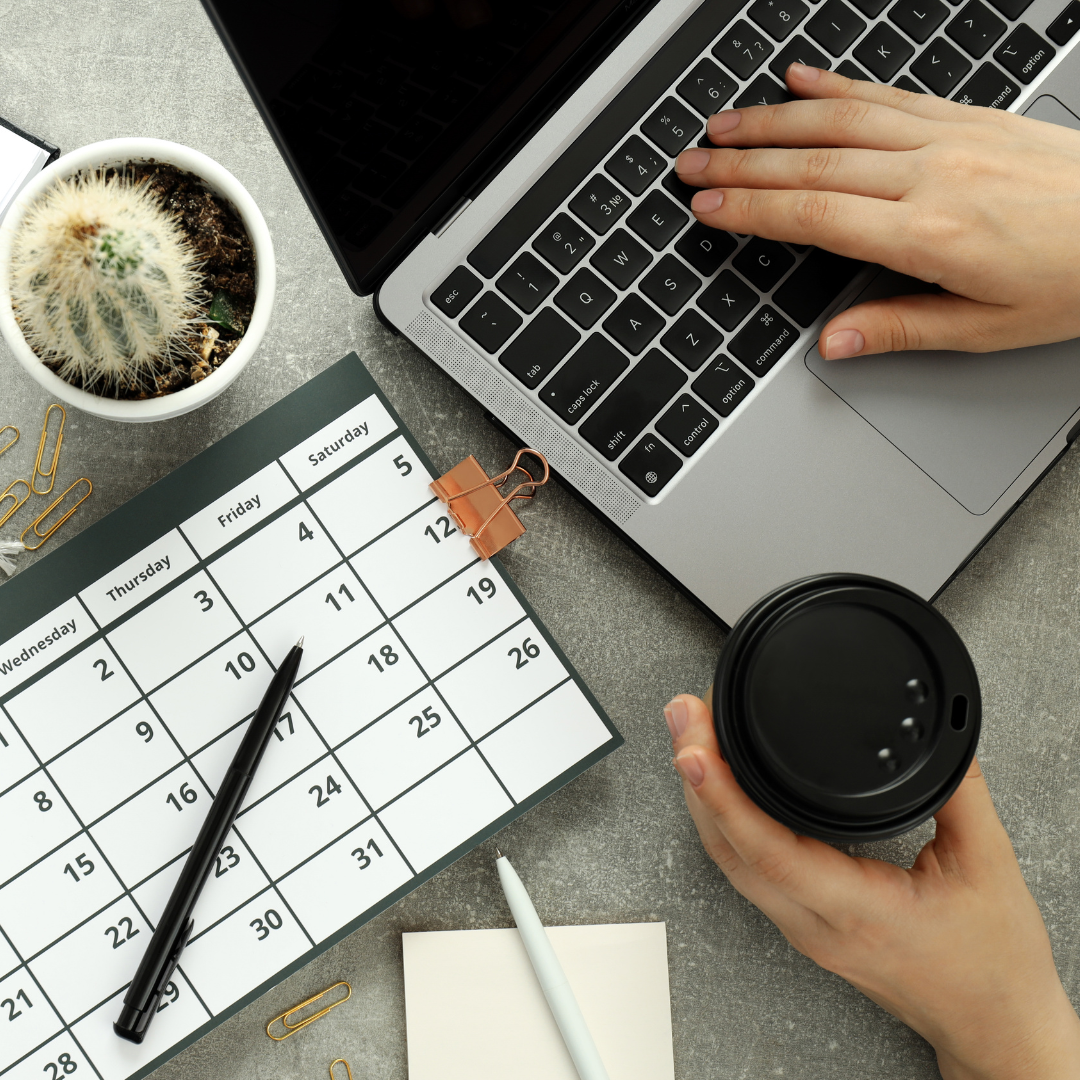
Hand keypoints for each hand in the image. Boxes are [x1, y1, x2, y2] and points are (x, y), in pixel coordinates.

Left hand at [665, 692, 1079, 1078]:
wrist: (993, 1025)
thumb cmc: (992, 964)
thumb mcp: (989, 866)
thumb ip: (960, 793)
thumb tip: (939, 738)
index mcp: (859, 912)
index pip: (771, 853)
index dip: (725, 798)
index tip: (694, 750)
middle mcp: (817, 924)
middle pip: (730, 851)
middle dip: (698, 779)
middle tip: (684, 716)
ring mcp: (804, 929)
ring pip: (730, 862)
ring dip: (703, 799)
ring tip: (691, 738)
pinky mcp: (805, 925)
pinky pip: (746, 870)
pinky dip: (725, 822)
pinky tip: (718, 789)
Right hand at [673, 64, 1079, 358]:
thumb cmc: (1076, 280)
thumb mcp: (985, 329)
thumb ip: (900, 329)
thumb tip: (832, 343)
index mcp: (930, 234)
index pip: (815, 214)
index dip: (752, 209)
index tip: (708, 206)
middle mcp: (934, 173)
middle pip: (814, 160)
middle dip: (742, 161)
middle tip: (692, 162)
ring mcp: (951, 137)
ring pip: (842, 118)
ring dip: (774, 120)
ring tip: (724, 123)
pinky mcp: (970, 117)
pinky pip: (891, 92)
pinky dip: (838, 83)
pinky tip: (801, 76)